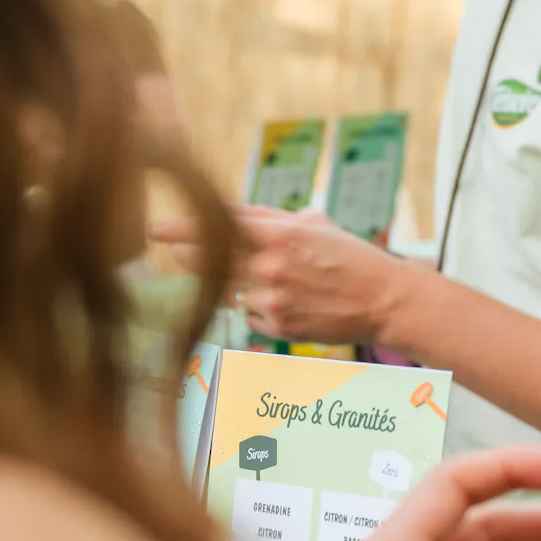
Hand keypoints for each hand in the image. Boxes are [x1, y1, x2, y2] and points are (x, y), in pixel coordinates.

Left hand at [154, 206, 416, 346]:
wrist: (385, 299)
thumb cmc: (351, 257)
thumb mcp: (314, 225)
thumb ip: (270, 219)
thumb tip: (230, 214)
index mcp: (281, 235)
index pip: (220, 227)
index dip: (183, 228)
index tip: (155, 228)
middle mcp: (273, 267)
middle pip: (211, 262)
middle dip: (188, 255)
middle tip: (174, 250)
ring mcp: (275, 300)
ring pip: (229, 293)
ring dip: (238, 286)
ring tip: (278, 282)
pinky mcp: (281, 327)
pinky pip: (251, 317)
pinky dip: (260, 311)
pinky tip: (290, 305)